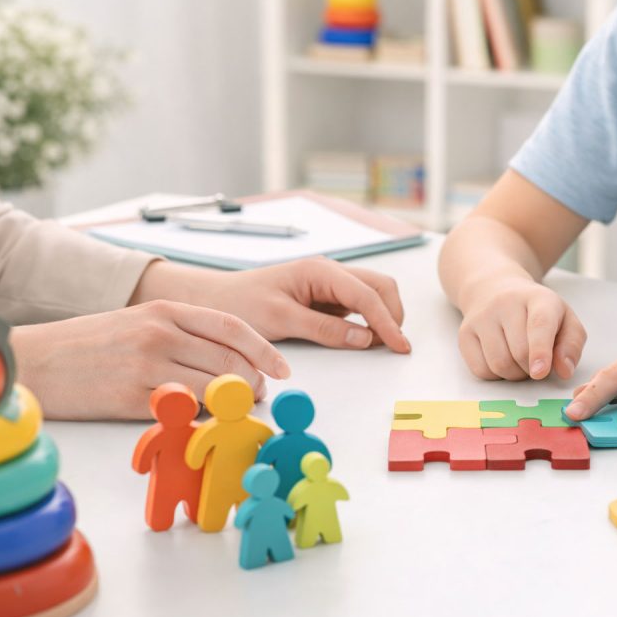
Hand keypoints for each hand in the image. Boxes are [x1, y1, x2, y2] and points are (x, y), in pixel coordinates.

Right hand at [12, 301, 288, 419]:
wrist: (36, 360)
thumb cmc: (90, 343)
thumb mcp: (139, 321)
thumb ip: (183, 334)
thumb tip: (229, 359)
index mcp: (166, 310)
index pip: (232, 327)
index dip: (264, 349)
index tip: (283, 369)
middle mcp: (161, 334)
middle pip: (230, 360)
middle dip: (254, 381)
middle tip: (259, 395)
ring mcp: (147, 366)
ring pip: (214, 387)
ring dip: (233, 403)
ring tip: (234, 410)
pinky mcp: (133, 398)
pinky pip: (184, 411)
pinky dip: (203, 419)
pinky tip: (204, 423)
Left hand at [132, 257, 410, 352]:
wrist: (216, 300)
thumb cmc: (241, 304)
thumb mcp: (281, 320)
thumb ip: (324, 329)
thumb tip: (365, 338)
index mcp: (320, 270)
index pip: (367, 295)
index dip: (388, 322)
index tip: (400, 346)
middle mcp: (330, 271)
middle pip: (380, 286)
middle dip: (393, 314)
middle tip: (397, 346)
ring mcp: (330, 283)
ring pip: (374, 293)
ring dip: (384, 316)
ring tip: (386, 344)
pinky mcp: (326, 297)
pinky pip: (359, 304)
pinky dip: (370, 320)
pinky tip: (368, 338)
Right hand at [457, 277, 585, 380]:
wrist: (494, 288)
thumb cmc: (536, 310)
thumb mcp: (565, 319)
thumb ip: (571, 344)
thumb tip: (565, 371)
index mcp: (537, 297)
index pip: (539, 324)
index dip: (540, 351)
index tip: (540, 372)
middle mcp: (505, 303)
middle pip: (519, 352)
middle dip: (532, 368)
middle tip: (536, 362)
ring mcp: (481, 317)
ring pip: (499, 364)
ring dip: (514, 374)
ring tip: (520, 360)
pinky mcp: (465, 334)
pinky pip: (480, 369)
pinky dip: (495, 374)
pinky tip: (502, 358)